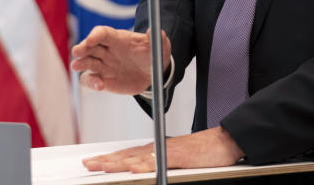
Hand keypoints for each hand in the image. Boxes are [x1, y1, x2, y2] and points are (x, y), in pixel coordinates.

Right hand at [70, 26, 171, 94]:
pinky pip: (91, 80)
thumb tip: (153, 31)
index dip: (96, 34)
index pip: (103, 33)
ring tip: (77, 66)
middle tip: (77, 51)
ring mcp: (103, 65)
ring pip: (86, 62)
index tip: (91, 39)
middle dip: (82, 47)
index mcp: (119, 39)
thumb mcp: (160, 46)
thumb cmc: (153, 55)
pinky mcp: (103, 79)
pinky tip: (99, 86)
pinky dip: (91, 83)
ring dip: (80, 63)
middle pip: (90, 46)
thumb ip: (156, 38)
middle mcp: (107, 51)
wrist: (153, 74)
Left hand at [83, 126, 244, 173]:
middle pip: (128, 154)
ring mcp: (168, 151)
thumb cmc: (204, 152)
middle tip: (88, 163)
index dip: (110, 158)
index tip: (94, 161)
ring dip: (118, 162)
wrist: (225, 142)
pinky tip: (133, 168)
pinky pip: (159, 161)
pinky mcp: (180, 156)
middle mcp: (159, 147)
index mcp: (157, 148)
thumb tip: (142, 170)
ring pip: (138, 157)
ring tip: (102, 166)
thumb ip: (160, 163)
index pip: (128, 153)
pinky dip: (145, 164)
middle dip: (106, 159)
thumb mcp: (177, 159)